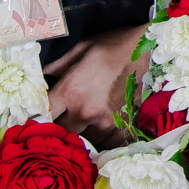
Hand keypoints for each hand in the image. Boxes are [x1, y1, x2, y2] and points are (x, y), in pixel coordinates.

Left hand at [46, 24, 146, 146]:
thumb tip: (43, 75)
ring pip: (84, 139)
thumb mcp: (82, 48)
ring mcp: (106, 121)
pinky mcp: (123, 125)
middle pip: (61, 132)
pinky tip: (103, 130)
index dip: (37, 117)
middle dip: (59, 127)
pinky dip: (104, 139)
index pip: (43, 114)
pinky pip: (108, 143)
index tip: (38, 116)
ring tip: (84, 122)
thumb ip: (59, 65)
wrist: (150, 50)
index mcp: (71, 90)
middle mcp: (86, 111)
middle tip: (61, 119)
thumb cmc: (115, 45)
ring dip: (81, 132)